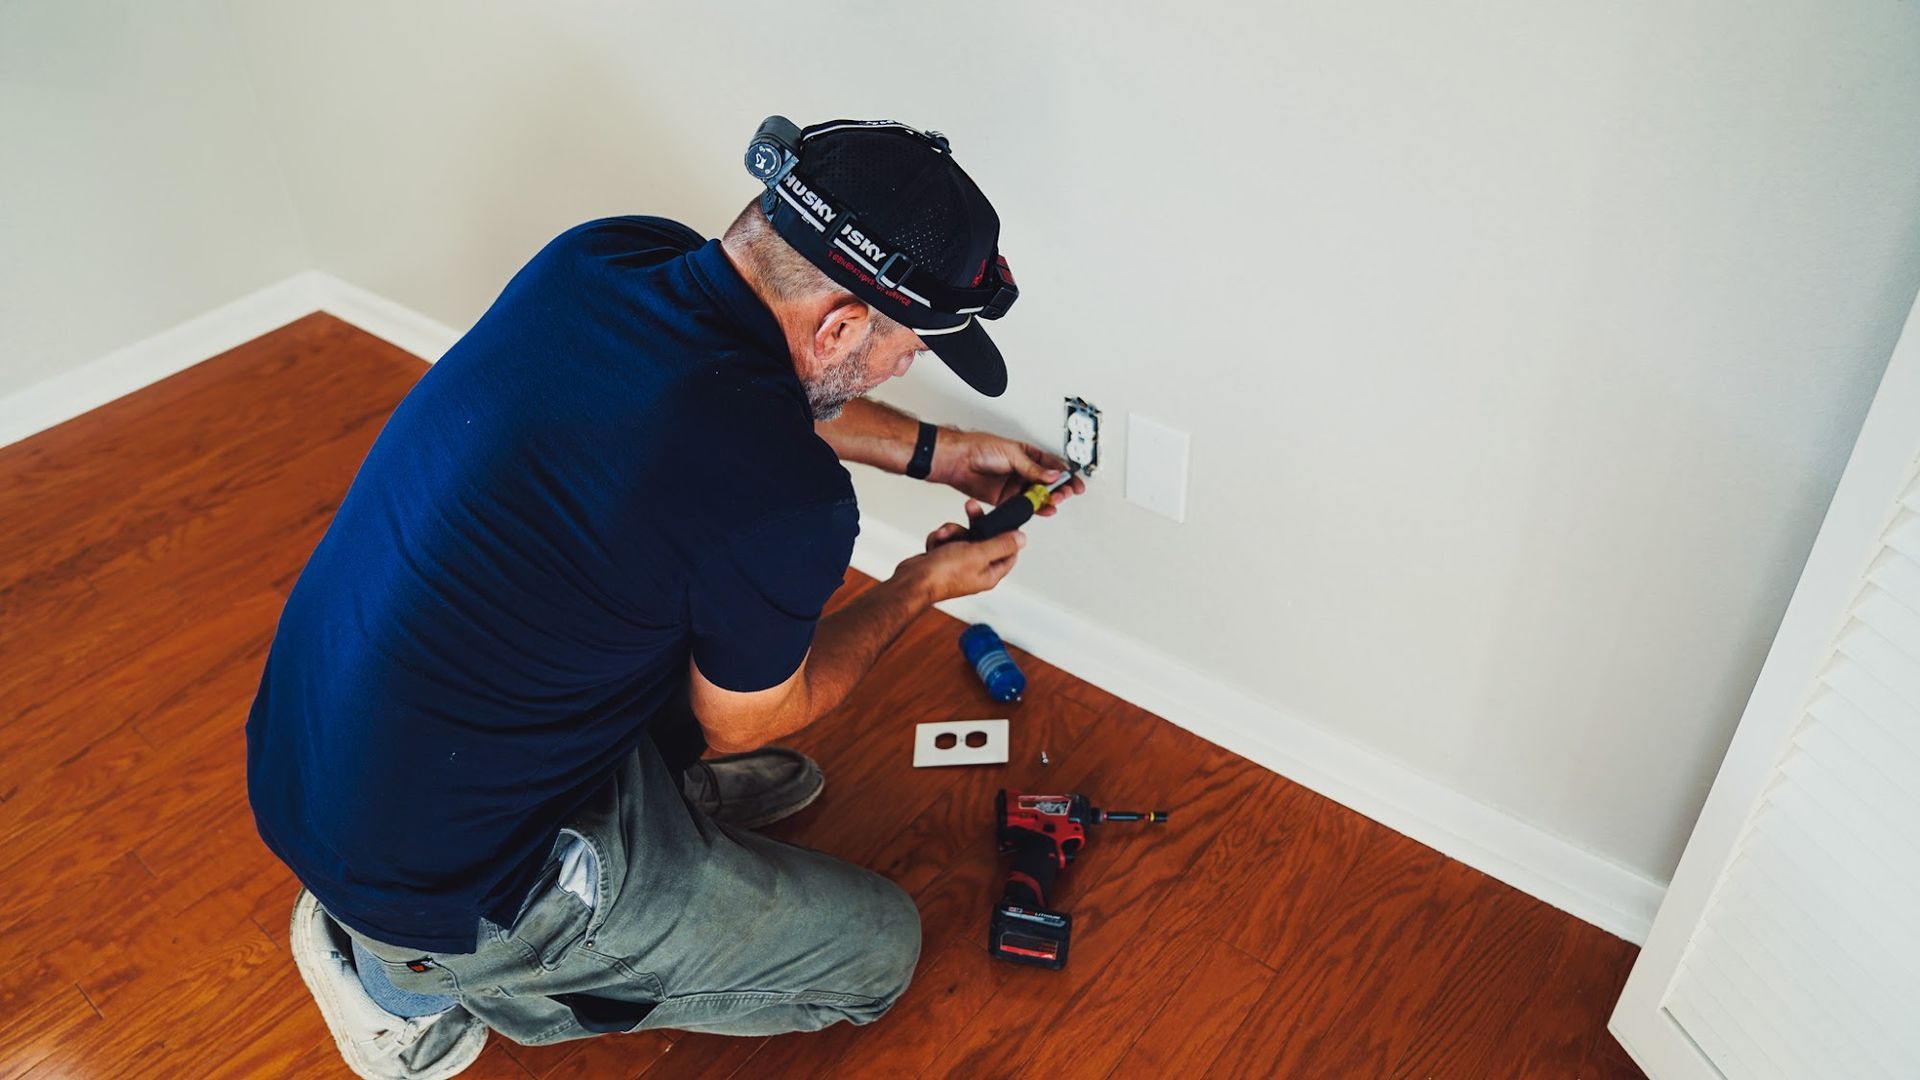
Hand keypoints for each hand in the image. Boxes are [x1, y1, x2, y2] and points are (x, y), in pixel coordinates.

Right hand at [893, 511, 1024, 603]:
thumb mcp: (978, 554)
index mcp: (990, 573)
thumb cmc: (943, 573)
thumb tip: (1022, 539)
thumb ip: (1001, 544)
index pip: (1009, 552)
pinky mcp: (943, 559)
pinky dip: (940, 539)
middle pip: (984, 539)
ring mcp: (959, 564)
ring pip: (963, 536)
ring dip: (952, 531)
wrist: (912, 580)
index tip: (1001, 518)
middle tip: (971, 507)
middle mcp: (976, 570)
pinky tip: (934, 543)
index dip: (1007, 534)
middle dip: (975, 523)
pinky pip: (947, 540)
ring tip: (942, 536)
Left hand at [927, 429, 1086, 516]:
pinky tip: (1043, 510)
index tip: (1076, 483)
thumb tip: (1053, 475)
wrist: (957, 461)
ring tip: (1055, 502)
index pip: (1053, 466)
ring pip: (1037, 496)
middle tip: (1065, 493)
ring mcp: (1014, 485)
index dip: (1066, 474)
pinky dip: (1035, 509)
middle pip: (1048, 483)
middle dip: (1060, 489)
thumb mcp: (1012, 454)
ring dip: (1048, 500)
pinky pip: (1023, 506)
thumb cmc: (979, 448)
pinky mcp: (1005, 499)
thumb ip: (1033, 468)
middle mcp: (1023, 471)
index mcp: (1028, 455)